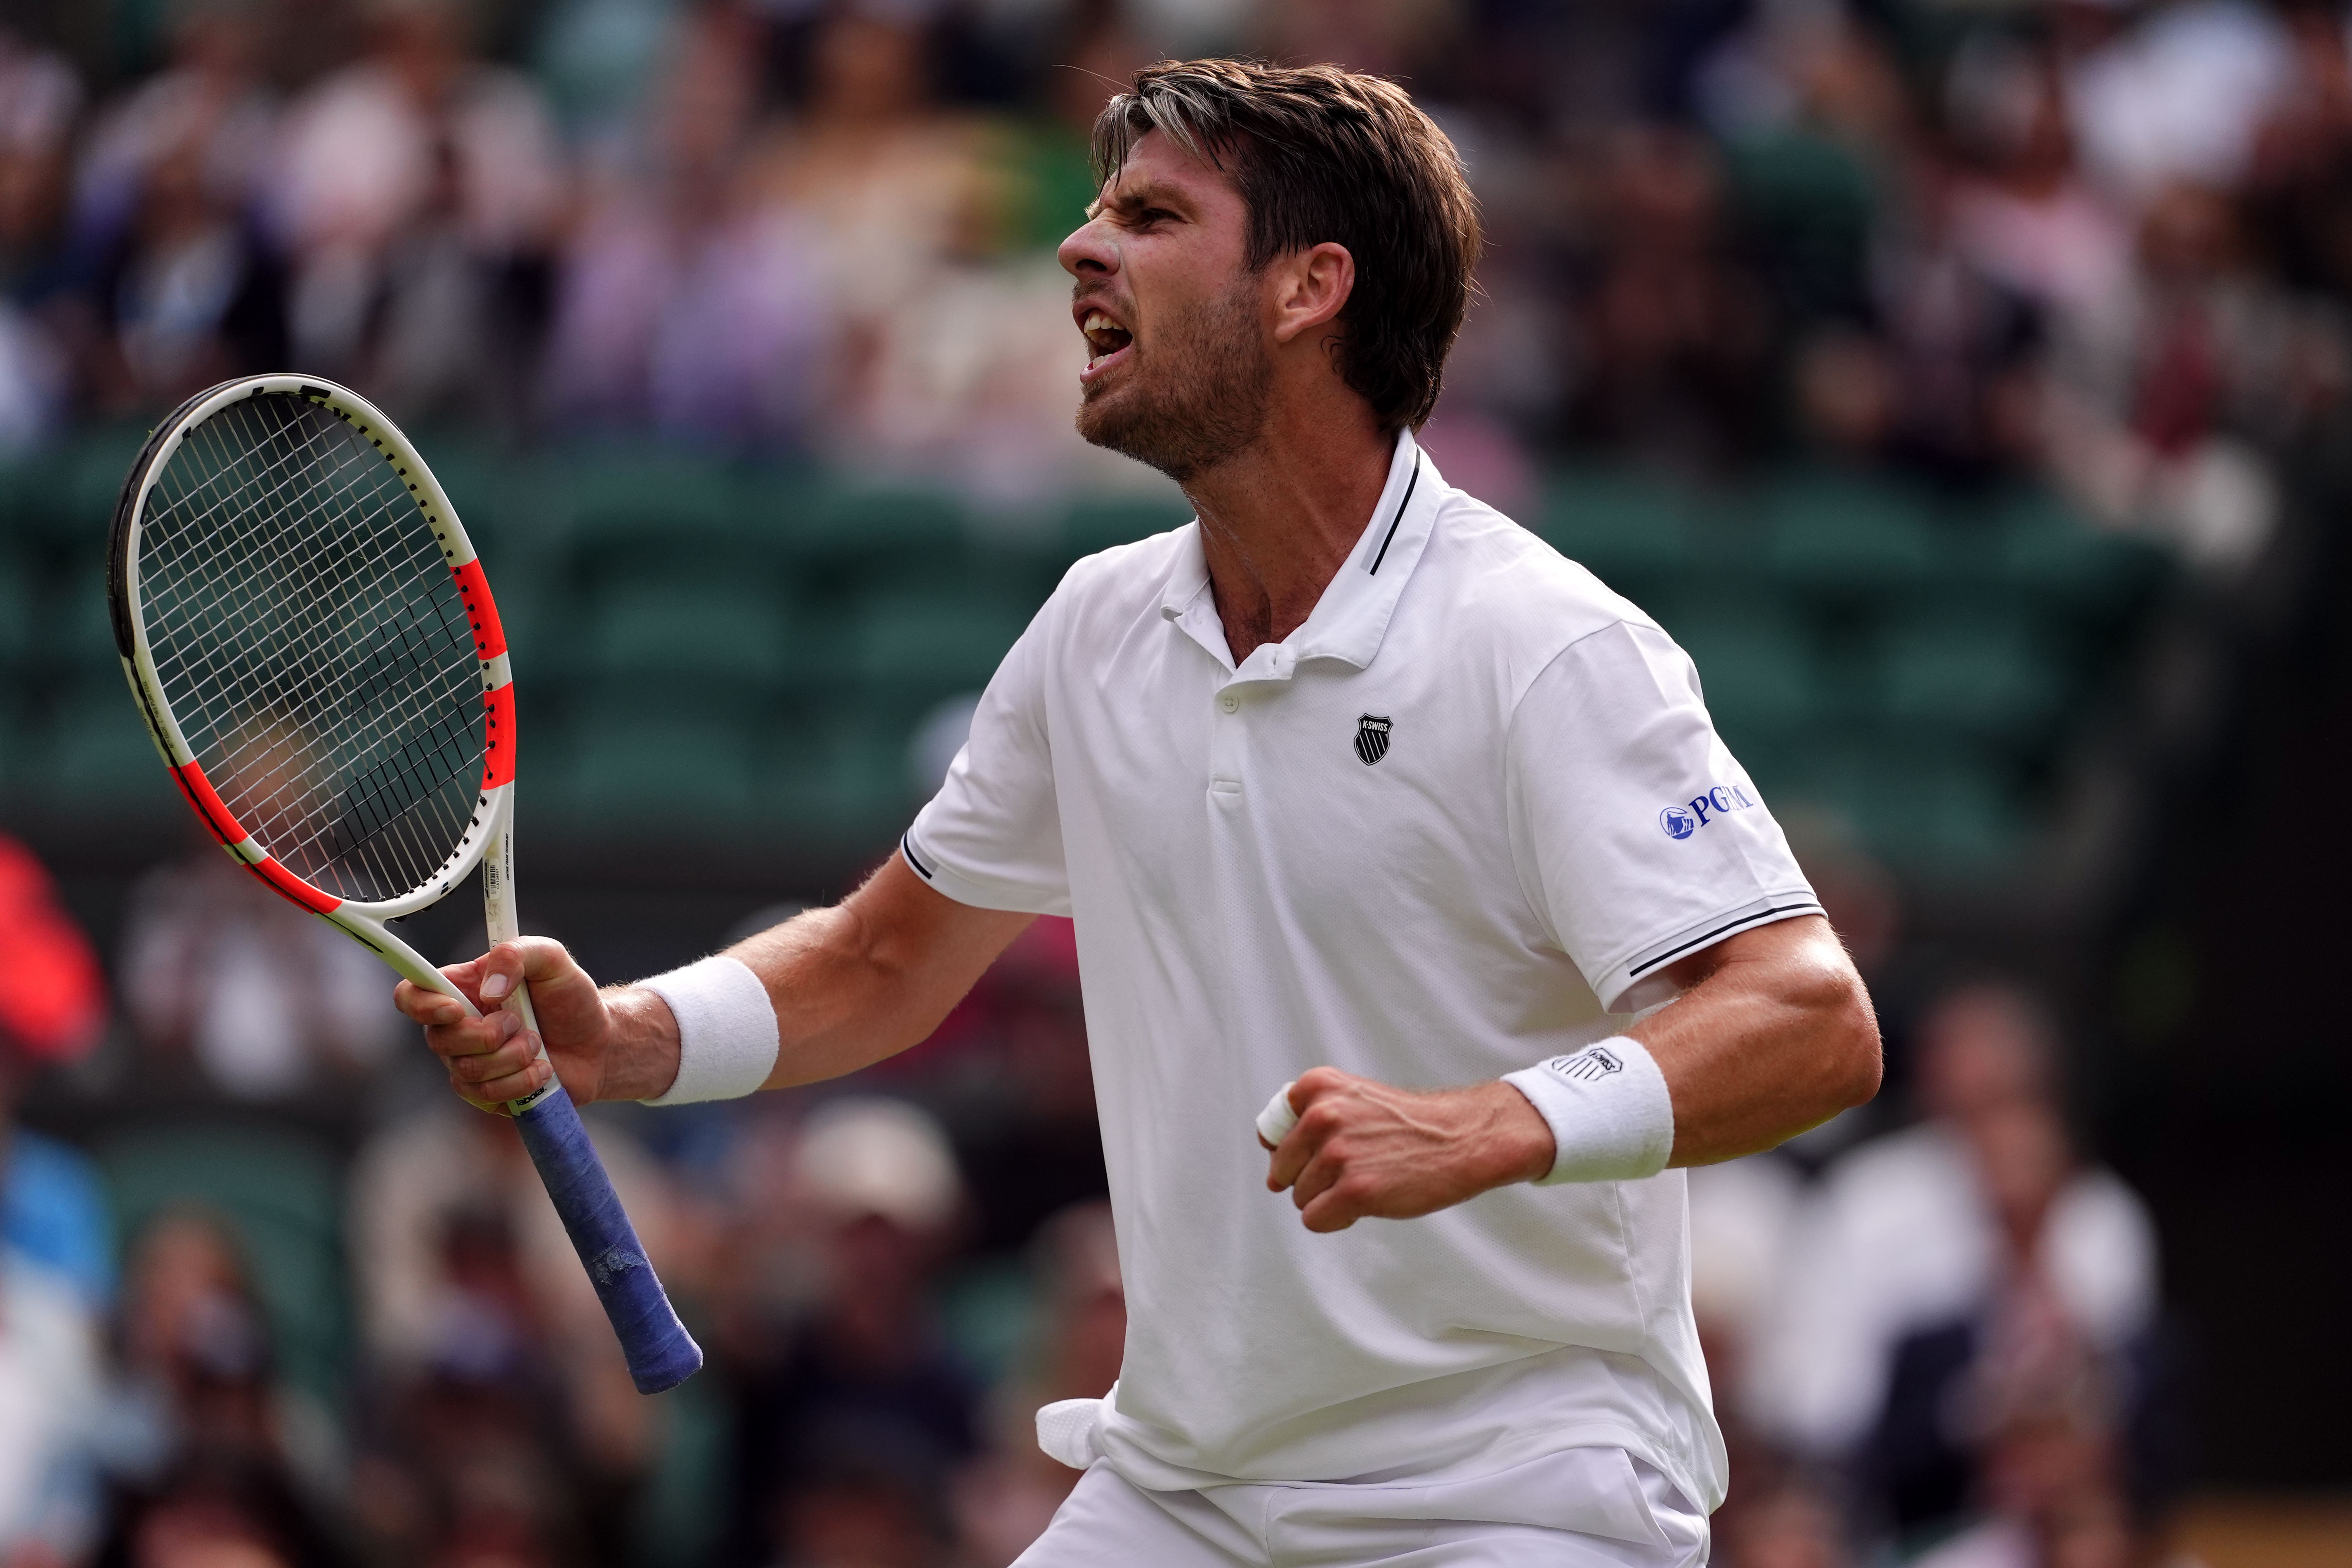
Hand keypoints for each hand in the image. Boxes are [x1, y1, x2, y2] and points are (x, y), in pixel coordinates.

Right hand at [391, 937, 676, 1110]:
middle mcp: (456, 1028)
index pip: (412, 996)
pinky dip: (521, 1082)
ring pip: (466, 1071)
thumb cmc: (570, 996)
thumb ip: (516, 954)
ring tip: (537, 1044)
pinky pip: (486, 1095)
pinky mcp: (487, 1094)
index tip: (457, 1009)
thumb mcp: (551, 959)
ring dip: (512, 1058)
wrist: (599, 1041)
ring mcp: (468, 1064)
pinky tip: (542, 1069)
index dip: (423, 1006)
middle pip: (438, 1041)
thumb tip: (489, 988)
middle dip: (487, 1035)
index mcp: (461, 990)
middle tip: (520, 1023)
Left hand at [1264, 1068, 1554, 1231]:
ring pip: (1300, 1197)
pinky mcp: (1354, 1191)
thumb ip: (1309, 1120)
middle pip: (1283, 1169)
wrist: (1459, 1140)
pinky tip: (1365, 1203)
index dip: (1294, 1151)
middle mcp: (1322, 1115)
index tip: (1320, 1152)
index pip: (1272, 1132)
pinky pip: (1314, 1219)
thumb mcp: (1353, 1097)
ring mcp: (1338, 1154)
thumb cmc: (1407, 1124)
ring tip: (1366, 1181)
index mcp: (1318, 1086)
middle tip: (1352, 1168)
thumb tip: (1271, 1174)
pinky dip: (1336, 1219)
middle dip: (1310, 1178)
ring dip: (1328, 1199)